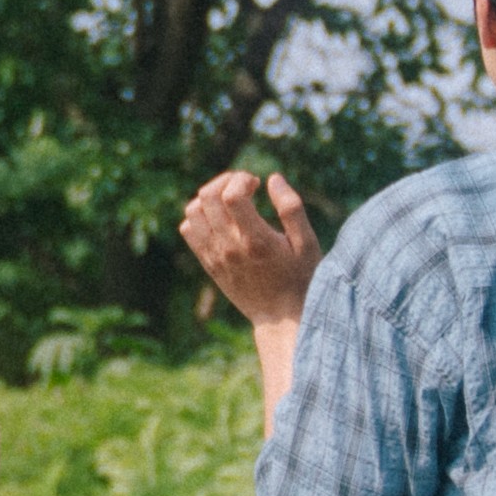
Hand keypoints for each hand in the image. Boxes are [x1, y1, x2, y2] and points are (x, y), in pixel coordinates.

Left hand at [180, 168, 320, 330]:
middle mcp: (230, 248)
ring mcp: (215, 256)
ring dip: (209, 197)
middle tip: (243, 186)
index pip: (231, 196)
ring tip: (229, 199)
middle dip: (225, 181)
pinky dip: (198, 216)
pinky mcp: (208, 263)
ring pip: (193, 211)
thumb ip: (292, 208)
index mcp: (256, 241)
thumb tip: (273, 178)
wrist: (280, 318)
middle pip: (208, 197)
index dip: (241, 180)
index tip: (256, 184)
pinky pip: (188, 230)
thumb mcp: (307, 243)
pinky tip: (219, 218)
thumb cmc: (300, 278)